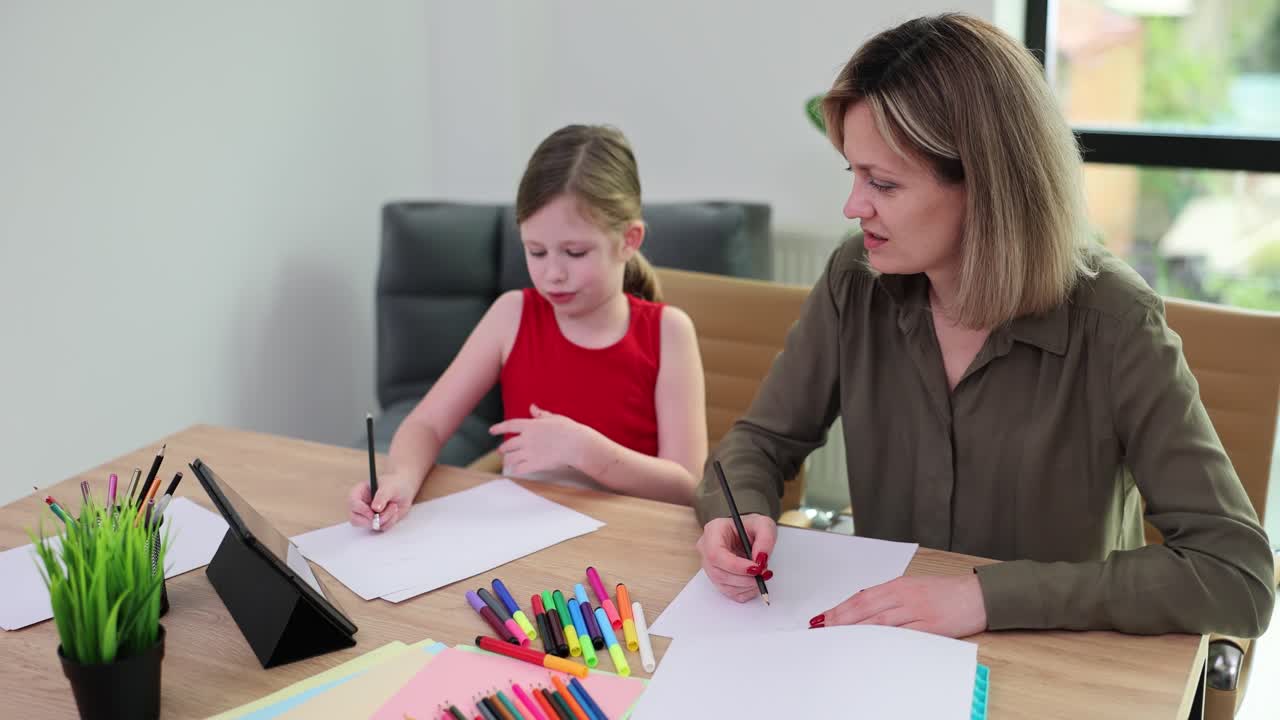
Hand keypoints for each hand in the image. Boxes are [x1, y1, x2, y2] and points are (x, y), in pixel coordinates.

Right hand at [347, 470, 416, 531]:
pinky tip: (394, 512)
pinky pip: (380, 528)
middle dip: (371, 520)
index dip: (361, 510)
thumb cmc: (394, 483)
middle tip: (383, 516)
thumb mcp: (389, 487)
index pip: (353, 503)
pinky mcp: (376, 522)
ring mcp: (368, 515)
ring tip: (394, 507)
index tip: (373, 513)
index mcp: (358, 492)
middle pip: (355, 519)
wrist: (405, 490)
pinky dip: (390, 522)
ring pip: (370, 525)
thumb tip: (375, 508)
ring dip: (385, 519)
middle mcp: (360, 505)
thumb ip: (381, 496)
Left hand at [489, 404, 600, 476]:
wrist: (577, 445)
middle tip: (501, 450)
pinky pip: (519, 469)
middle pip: (507, 445)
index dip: (498, 428)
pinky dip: (516, 470)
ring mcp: (529, 452)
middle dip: (502, 448)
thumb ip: (541, 415)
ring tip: (508, 462)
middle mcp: (526, 439)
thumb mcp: (554, 418)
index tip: (491, 431)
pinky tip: (517, 470)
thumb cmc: (569, 430)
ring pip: (510, 458)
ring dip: (508, 460)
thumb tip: (532, 408)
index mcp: (530, 425)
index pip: (509, 425)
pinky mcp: (534, 464)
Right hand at [695, 514, 777, 602]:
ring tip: (761, 576)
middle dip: (744, 578)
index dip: (735, 565)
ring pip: (723, 585)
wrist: (749, 533)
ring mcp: (710, 565)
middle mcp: (706, 548)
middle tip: (763, 574)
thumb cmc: (751, 527)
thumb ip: (766, 538)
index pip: (716, 554)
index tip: (755, 568)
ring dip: (746, 586)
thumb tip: (760, 558)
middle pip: (718, 573)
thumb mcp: (764, 524)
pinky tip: (754, 581)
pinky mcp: (717, 578)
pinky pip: (729, 593)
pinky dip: (745, 591)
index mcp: (713, 530)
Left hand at [809, 574, 987, 637]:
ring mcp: (918, 611)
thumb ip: (890, 597)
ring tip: (838, 638)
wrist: (979, 595)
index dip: (840, 608)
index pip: (862, 597)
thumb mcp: (914, 587)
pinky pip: (902, 635)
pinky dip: (884, 640)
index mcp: (900, 585)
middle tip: (822, 629)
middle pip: (866, 608)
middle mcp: (905, 596)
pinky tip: (870, 645)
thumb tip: (863, 605)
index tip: (823, 618)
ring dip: (856, 630)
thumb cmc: (947, 592)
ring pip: (879, 622)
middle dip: (841, 619)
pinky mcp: (931, 627)